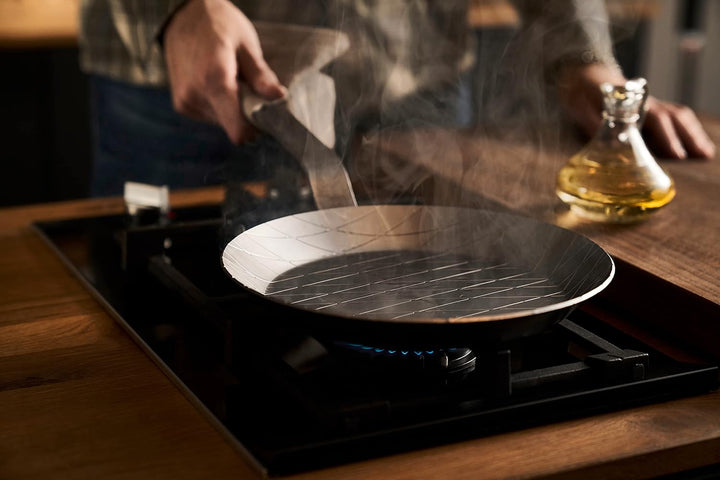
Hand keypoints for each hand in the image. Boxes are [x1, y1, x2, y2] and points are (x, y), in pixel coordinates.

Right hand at [163, 0, 285, 143]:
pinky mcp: (181, 105)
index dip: (255, 129)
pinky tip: (217, 83)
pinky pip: (210, 116)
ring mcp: (185, 102)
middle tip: (249, 89)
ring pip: (222, 122)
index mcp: (214, 80)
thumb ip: (261, 75)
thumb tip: (279, 98)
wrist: (181, 15)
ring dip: (232, 109)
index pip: (237, 128)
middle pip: (233, 125)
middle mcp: (195, 96)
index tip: (265, 119)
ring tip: (231, 81)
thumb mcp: (245, 44)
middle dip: (246, 114)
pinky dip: (219, 106)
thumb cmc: (217, 24)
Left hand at [557, 63, 714, 158]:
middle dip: (689, 137)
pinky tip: (694, 142)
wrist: (584, 71)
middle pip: (673, 116)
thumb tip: (605, 141)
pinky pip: (674, 115)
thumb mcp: (579, 105)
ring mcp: (650, 103)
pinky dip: (687, 128)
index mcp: (630, 102)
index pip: (654, 118)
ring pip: (678, 115)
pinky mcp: (649, 107)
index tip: (676, 154)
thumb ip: (591, 121)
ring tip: (705, 152)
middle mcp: (645, 101)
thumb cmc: (581, 90)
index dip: (666, 136)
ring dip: (692, 133)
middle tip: (701, 156)